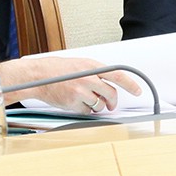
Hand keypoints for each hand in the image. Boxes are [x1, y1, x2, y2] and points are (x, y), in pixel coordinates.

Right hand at [0, 56, 141, 111]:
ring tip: (87, 99)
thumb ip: (96, 73)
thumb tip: (109, 83)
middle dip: (113, 101)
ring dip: (97, 105)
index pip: (118, 75)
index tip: (138, 90)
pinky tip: (76, 102)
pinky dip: (85, 110)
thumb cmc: (58, 70)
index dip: (131, 84)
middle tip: (111, 104)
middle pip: (111, 94)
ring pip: (99, 104)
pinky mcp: (73, 104)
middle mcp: (89, 79)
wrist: (38, 76)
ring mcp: (81, 92)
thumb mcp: (81, 64)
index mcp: (92, 66)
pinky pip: (87, 111)